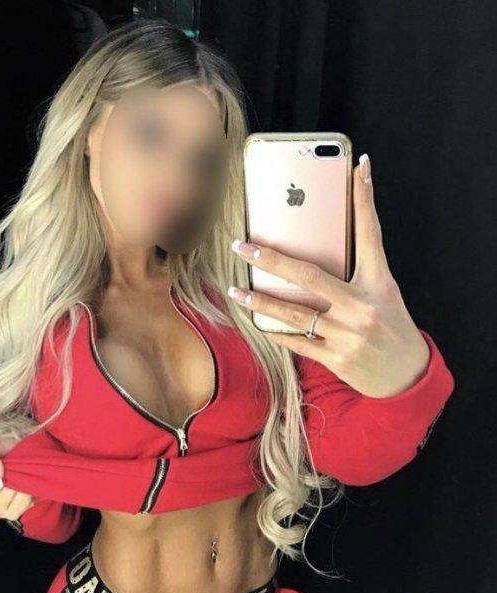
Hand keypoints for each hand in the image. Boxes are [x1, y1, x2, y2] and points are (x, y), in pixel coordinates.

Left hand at [227, 153, 430, 397]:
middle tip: (242, 247)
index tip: (358, 166)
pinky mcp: (336, 358)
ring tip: (236, 292)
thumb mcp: (384, 292)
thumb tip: (330, 241)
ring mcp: (346, 335)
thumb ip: (359, 270)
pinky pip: (297, 342)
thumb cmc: (392, 326)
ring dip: (261, 302)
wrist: (407, 375)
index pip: (370, 233)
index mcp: (378, 283)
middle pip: (309, 276)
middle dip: (271, 260)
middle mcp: (361, 307)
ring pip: (294, 312)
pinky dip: (276, 332)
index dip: (365, 199)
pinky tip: (256, 323)